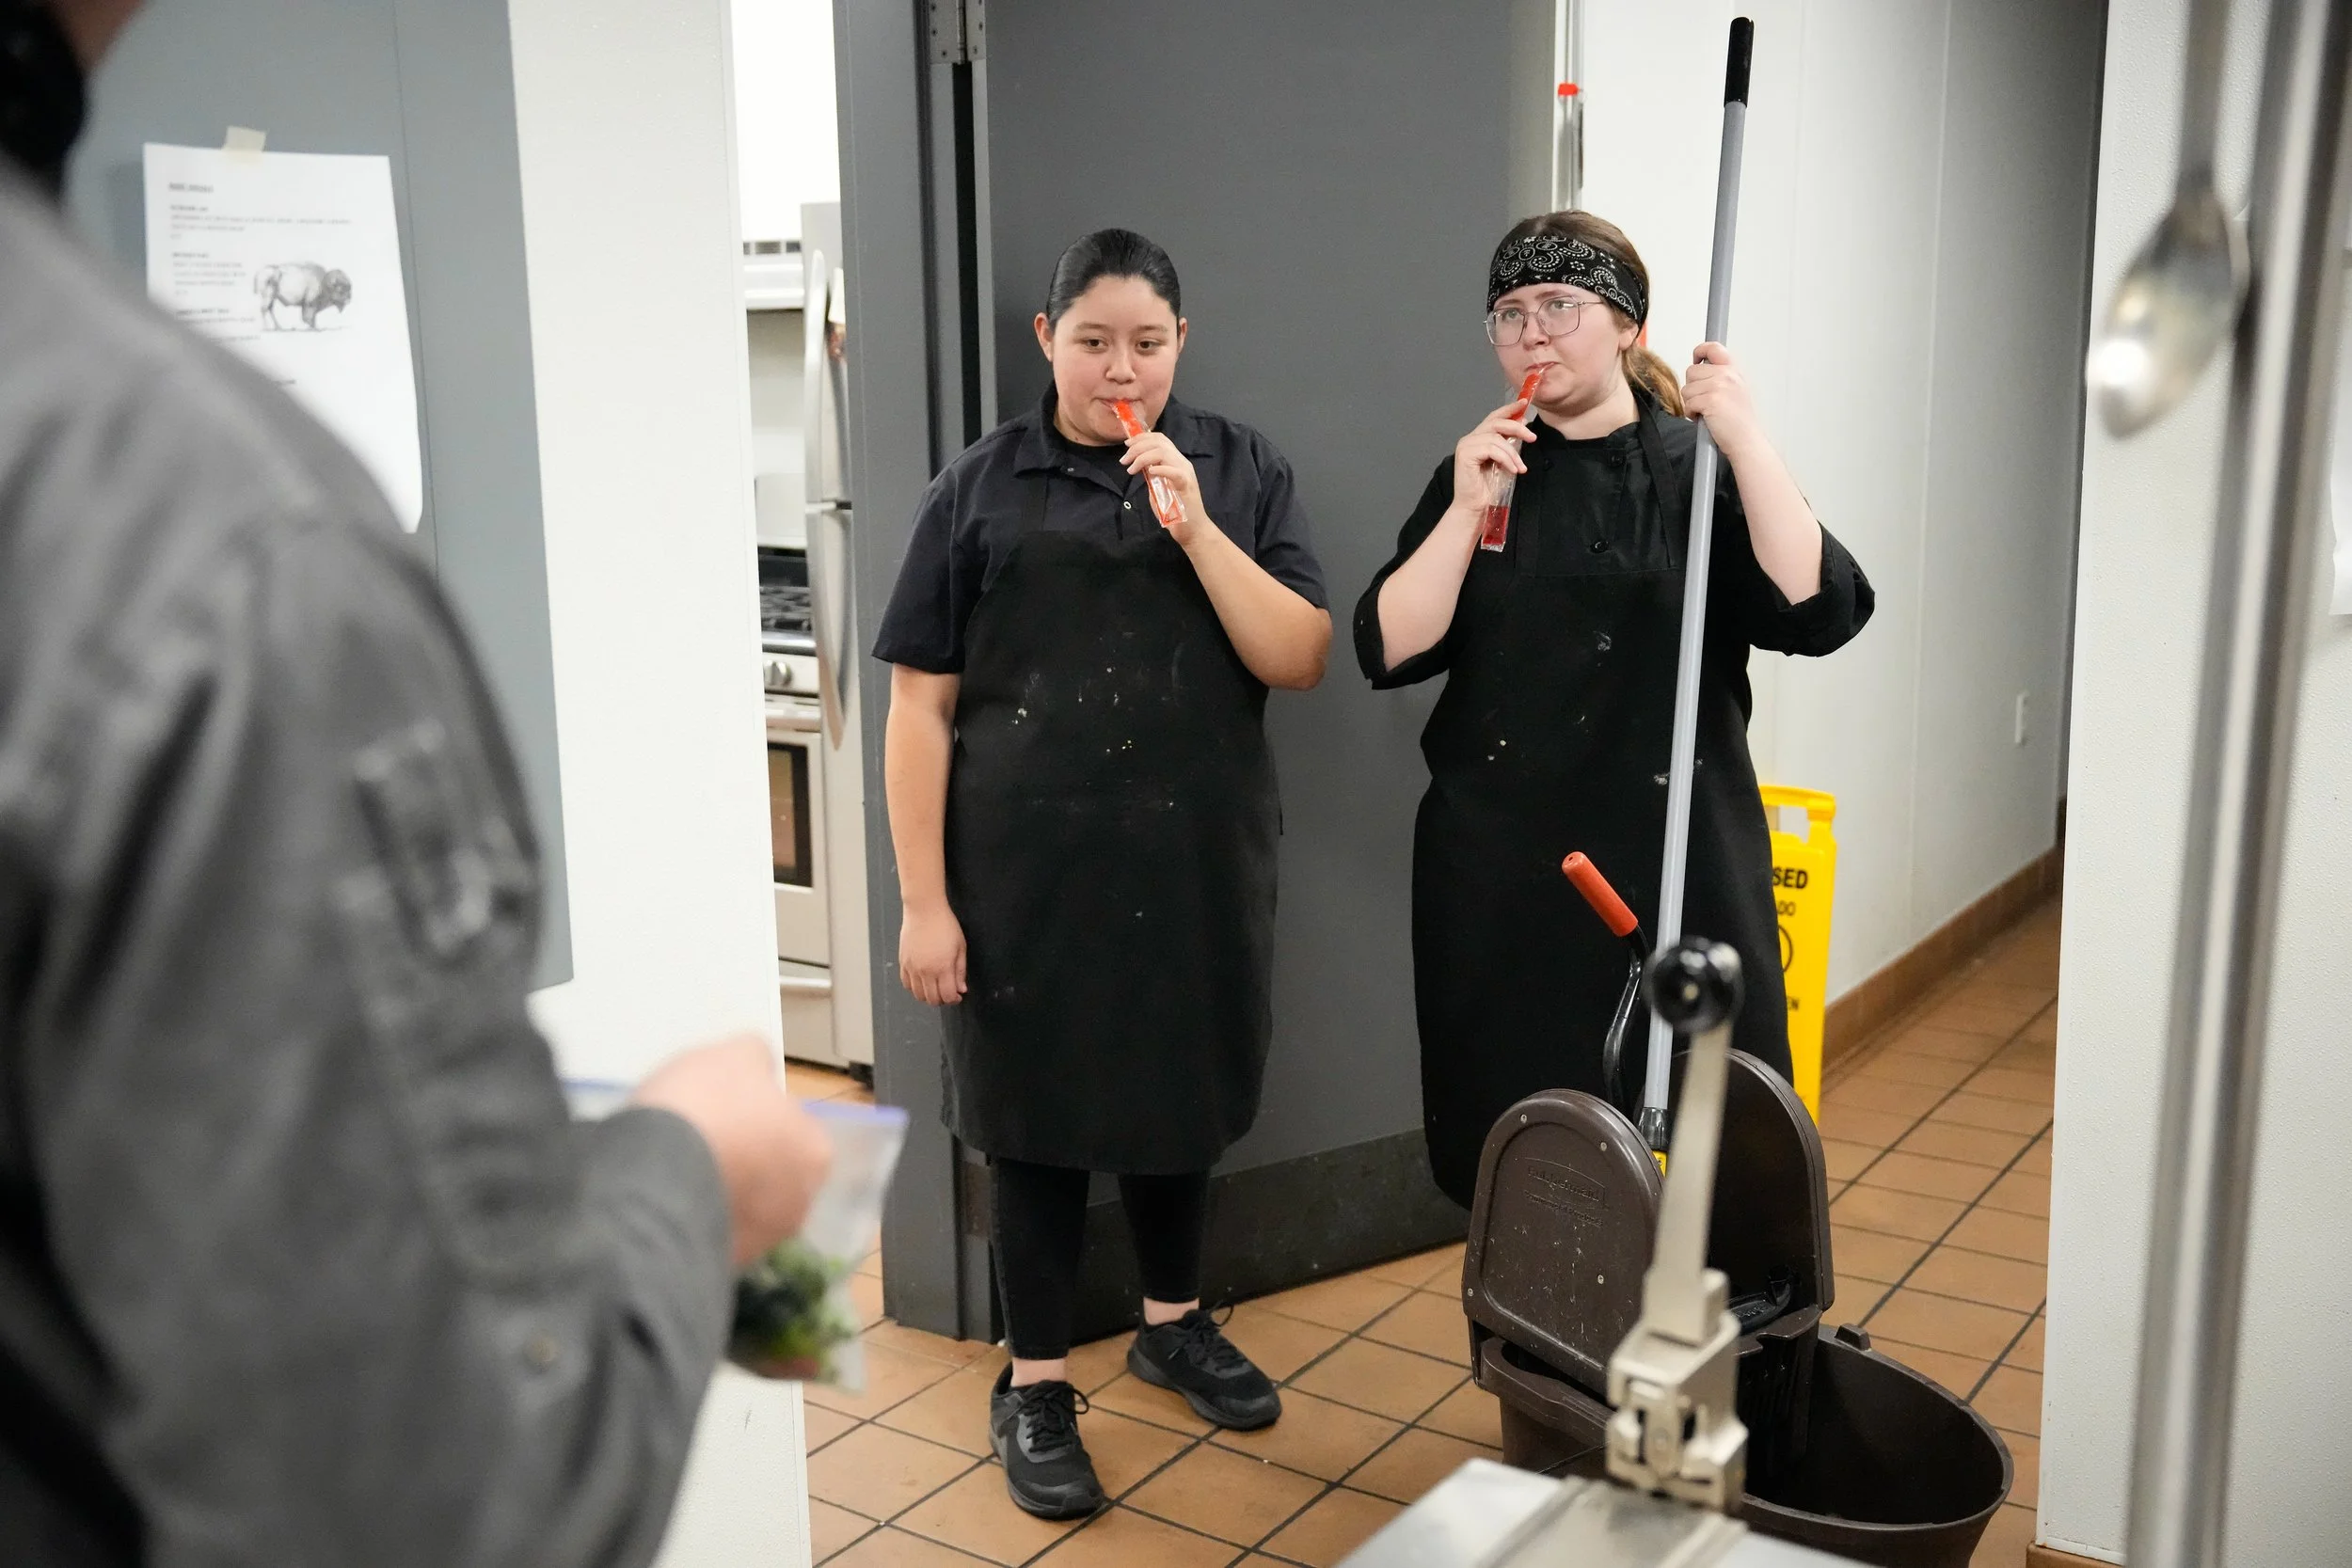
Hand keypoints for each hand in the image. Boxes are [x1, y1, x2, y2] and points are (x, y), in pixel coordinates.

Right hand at [632, 1035, 833, 1265]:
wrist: (652, 1178)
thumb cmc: (706, 1107)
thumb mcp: (734, 1055)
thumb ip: (755, 1062)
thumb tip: (757, 1070)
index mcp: (814, 1153)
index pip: (794, 1129)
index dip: (757, 1116)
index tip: (724, 1110)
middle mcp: (799, 1206)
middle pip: (770, 1173)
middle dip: (742, 1159)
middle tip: (700, 1138)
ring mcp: (759, 1245)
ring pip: (739, 1209)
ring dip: (716, 1191)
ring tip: (674, 1170)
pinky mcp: (717, 1269)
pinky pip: (706, 1236)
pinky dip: (690, 1220)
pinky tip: (662, 1200)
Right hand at [899, 899, 967, 1005]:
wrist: (924, 910)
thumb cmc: (945, 926)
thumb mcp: (960, 947)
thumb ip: (960, 971)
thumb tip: (961, 989)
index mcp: (943, 968)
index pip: (947, 996)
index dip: (954, 999)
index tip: (957, 994)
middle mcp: (925, 971)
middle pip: (932, 999)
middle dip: (942, 1000)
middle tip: (947, 992)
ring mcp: (912, 968)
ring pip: (918, 995)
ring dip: (928, 996)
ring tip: (935, 987)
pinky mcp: (903, 962)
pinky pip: (906, 984)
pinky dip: (915, 988)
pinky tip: (922, 981)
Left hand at [1120, 430, 1208, 546]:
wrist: (1192, 529)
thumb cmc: (1175, 510)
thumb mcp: (1159, 487)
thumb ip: (1152, 475)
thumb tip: (1138, 465)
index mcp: (1176, 461)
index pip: (1161, 439)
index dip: (1142, 438)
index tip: (1127, 444)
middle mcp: (1182, 463)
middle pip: (1160, 442)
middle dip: (1137, 446)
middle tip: (1124, 459)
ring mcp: (1185, 473)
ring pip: (1164, 453)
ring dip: (1142, 457)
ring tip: (1131, 469)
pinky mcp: (1186, 485)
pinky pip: (1173, 471)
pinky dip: (1159, 469)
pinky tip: (1148, 472)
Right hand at [1450, 395, 1536, 511]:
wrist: (1475, 508)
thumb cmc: (1488, 489)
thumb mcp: (1503, 462)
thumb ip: (1509, 445)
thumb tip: (1524, 428)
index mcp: (1478, 438)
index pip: (1494, 417)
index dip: (1509, 409)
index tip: (1524, 403)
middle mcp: (1470, 439)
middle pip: (1496, 422)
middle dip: (1517, 427)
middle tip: (1533, 437)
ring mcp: (1466, 445)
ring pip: (1496, 438)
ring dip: (1513, 453)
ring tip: (1520, 467)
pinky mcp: (1465, 454)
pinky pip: (1492, 449)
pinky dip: (1506, 459)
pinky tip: (1513, 470)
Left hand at [1681, 342, 1761, 456]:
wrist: (1746, 440)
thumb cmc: (1739, 421)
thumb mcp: (1736, 390)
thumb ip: (1721, 377)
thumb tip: (1700, 369)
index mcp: (1733, 371)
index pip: (1713, 348)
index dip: (1700, 351)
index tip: (1697, 359)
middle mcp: (1727, 375)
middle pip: (1691, 371)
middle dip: (1693, 388)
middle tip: (1705, 401)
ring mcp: (1718, 386)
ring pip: (1687, 389)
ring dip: (1691, 403)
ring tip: (1706, 412)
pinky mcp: (1710, 400)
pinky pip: (1688, 403)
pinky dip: (1691, 413)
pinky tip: (1704, 419)